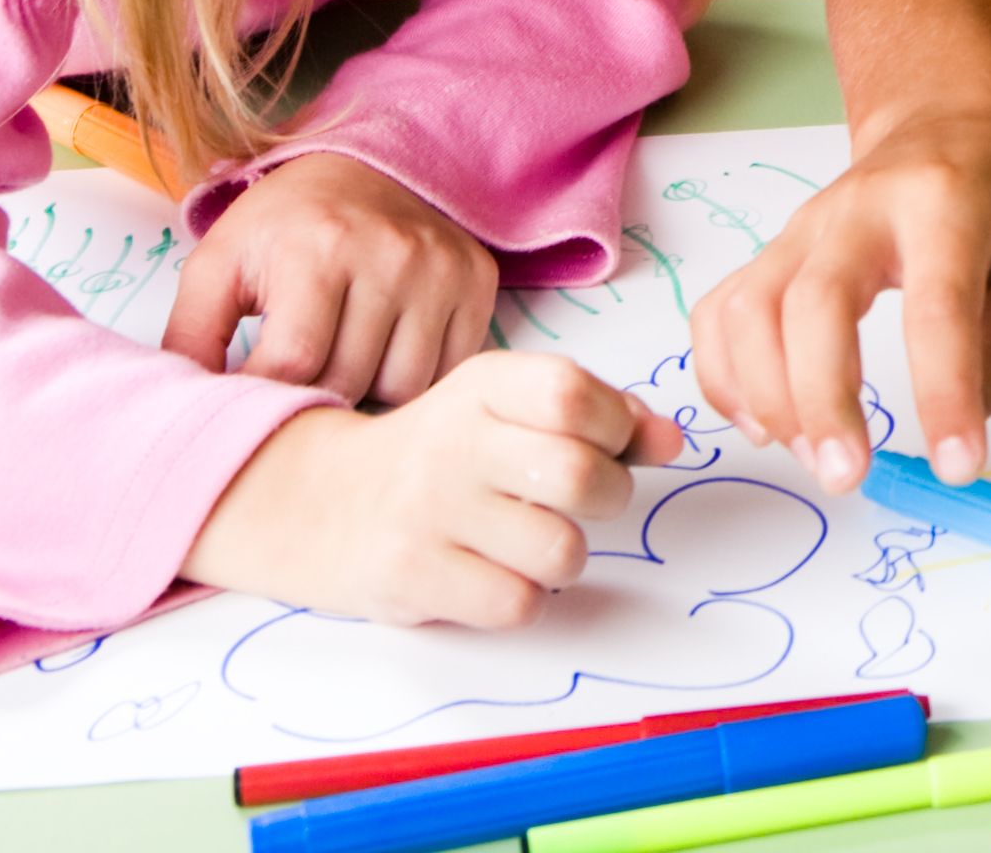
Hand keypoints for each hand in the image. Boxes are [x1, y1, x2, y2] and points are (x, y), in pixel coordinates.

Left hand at [162, 151, 497, 404]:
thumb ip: (189, 336)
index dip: (266, 395)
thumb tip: (182, 409)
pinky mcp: (477, 280)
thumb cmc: (284, 225)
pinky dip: (416, 375)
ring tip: (345, 356)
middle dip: (315, 395)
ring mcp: (441, 268)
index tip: (254, 392)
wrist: (366, 167)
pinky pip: (448, 369)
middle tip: (300, 372)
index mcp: (317, 247)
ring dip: (368, 390)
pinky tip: (389, 345)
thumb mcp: (218, 264)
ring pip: (403, 388)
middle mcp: (389, 254)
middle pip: (348, 382)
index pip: (293, 365)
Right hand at [183, 351, 682, 626]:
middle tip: (584, 501)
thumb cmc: (443, 454)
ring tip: (534, 541)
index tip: (608, 443)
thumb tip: (672, 441)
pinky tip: (494, 573)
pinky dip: (523, 597)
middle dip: (608, 498)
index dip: (615, 426)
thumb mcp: (509, 409)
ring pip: (560, 551)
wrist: (318, 502)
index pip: (572, 394)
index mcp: (484, 386)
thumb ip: (599, 414)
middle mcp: (453, 442)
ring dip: (566, 556)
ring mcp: (428, 512)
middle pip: (581, 478)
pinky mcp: (410, 577)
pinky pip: (517, 603)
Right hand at [688, 86, 990, 493]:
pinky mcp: (771, 250)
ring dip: (769, 397)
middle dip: (822, 400)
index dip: (944, 390)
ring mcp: (804, 227)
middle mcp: (860, 208)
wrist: (943, 112)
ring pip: (751, 308)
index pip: (939, 304)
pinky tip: (767, 425)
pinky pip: (721, 313)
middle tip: (847, 478)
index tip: (959, 466)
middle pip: (813, 301)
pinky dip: (725, 378)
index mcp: (947, 203)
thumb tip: (961, 424)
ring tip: (815, 458)